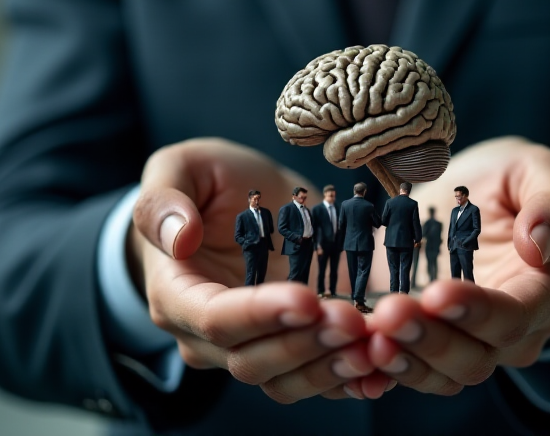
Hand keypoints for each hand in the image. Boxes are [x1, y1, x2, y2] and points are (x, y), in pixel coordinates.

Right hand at [130, 138, 373, 402]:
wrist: (226, 209)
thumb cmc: (201, 187)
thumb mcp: (178, 169)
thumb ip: (165, 200)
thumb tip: (180, 237)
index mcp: (176, 295)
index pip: (214, 320)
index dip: (260, 315)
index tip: (306, 298)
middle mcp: (208, 337)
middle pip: (253, 360)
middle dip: (307, 344)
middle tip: (353, 320)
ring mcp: (253, 347)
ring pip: (287, 380)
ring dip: (332, 368)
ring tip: (373, 344)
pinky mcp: (292, 348)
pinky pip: (318, 379)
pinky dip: (351, 380)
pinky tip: (384, 369)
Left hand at [363, 137, 549, 395]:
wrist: (480, 200)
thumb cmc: (512, 183)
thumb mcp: (538, 172)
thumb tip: (541, 243)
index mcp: (541, 295)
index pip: (514, 318)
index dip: (476, 311)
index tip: (437, 292)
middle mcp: (510, 335)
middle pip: (475, 358)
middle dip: (430, 339)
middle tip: (389, 314)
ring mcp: (466, 345)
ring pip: (440, 375)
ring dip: (403, 360)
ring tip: (368, 336)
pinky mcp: (426, 344)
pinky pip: (408, 371)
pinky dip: (380, 371)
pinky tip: (353, 356)